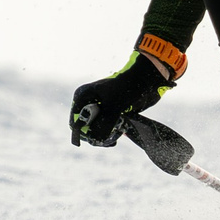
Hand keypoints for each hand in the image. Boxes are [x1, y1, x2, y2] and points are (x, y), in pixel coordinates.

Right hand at [70, 34, 184, 146]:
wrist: (144, 79)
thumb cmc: (126, 88)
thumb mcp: (113, 108)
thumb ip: (103, 125)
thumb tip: (96, 140)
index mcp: (83, 96)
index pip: (75, 121)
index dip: (83, 133)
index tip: (96, 141)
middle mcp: (87, 102)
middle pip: (84, 127)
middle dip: (94, 136)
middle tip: (109, 140)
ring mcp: (97, 107)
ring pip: (94, 129)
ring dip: (103, 136)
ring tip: (115, 138)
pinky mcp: (107, 112)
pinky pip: (103, 127)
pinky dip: (109, 132)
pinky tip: (119, 133)